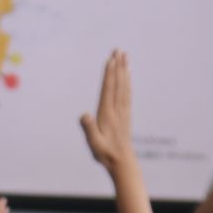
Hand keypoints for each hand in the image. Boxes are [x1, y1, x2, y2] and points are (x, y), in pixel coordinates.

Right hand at [78, 50, 135, 170]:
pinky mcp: (126, 115)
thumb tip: (84, 114)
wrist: (122, 162)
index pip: (108, 89)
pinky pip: (127, 94)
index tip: (110, 59)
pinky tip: (128, 76)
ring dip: (124, 70)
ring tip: (125, 57)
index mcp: (107, 114)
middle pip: (118, 83)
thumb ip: (89, 128)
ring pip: (124, 86)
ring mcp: (123, 111)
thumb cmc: (105, 153)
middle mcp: (117, 110)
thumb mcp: (93, 143)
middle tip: (118, 50)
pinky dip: (127, 82)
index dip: (109, 74)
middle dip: (117, 66)